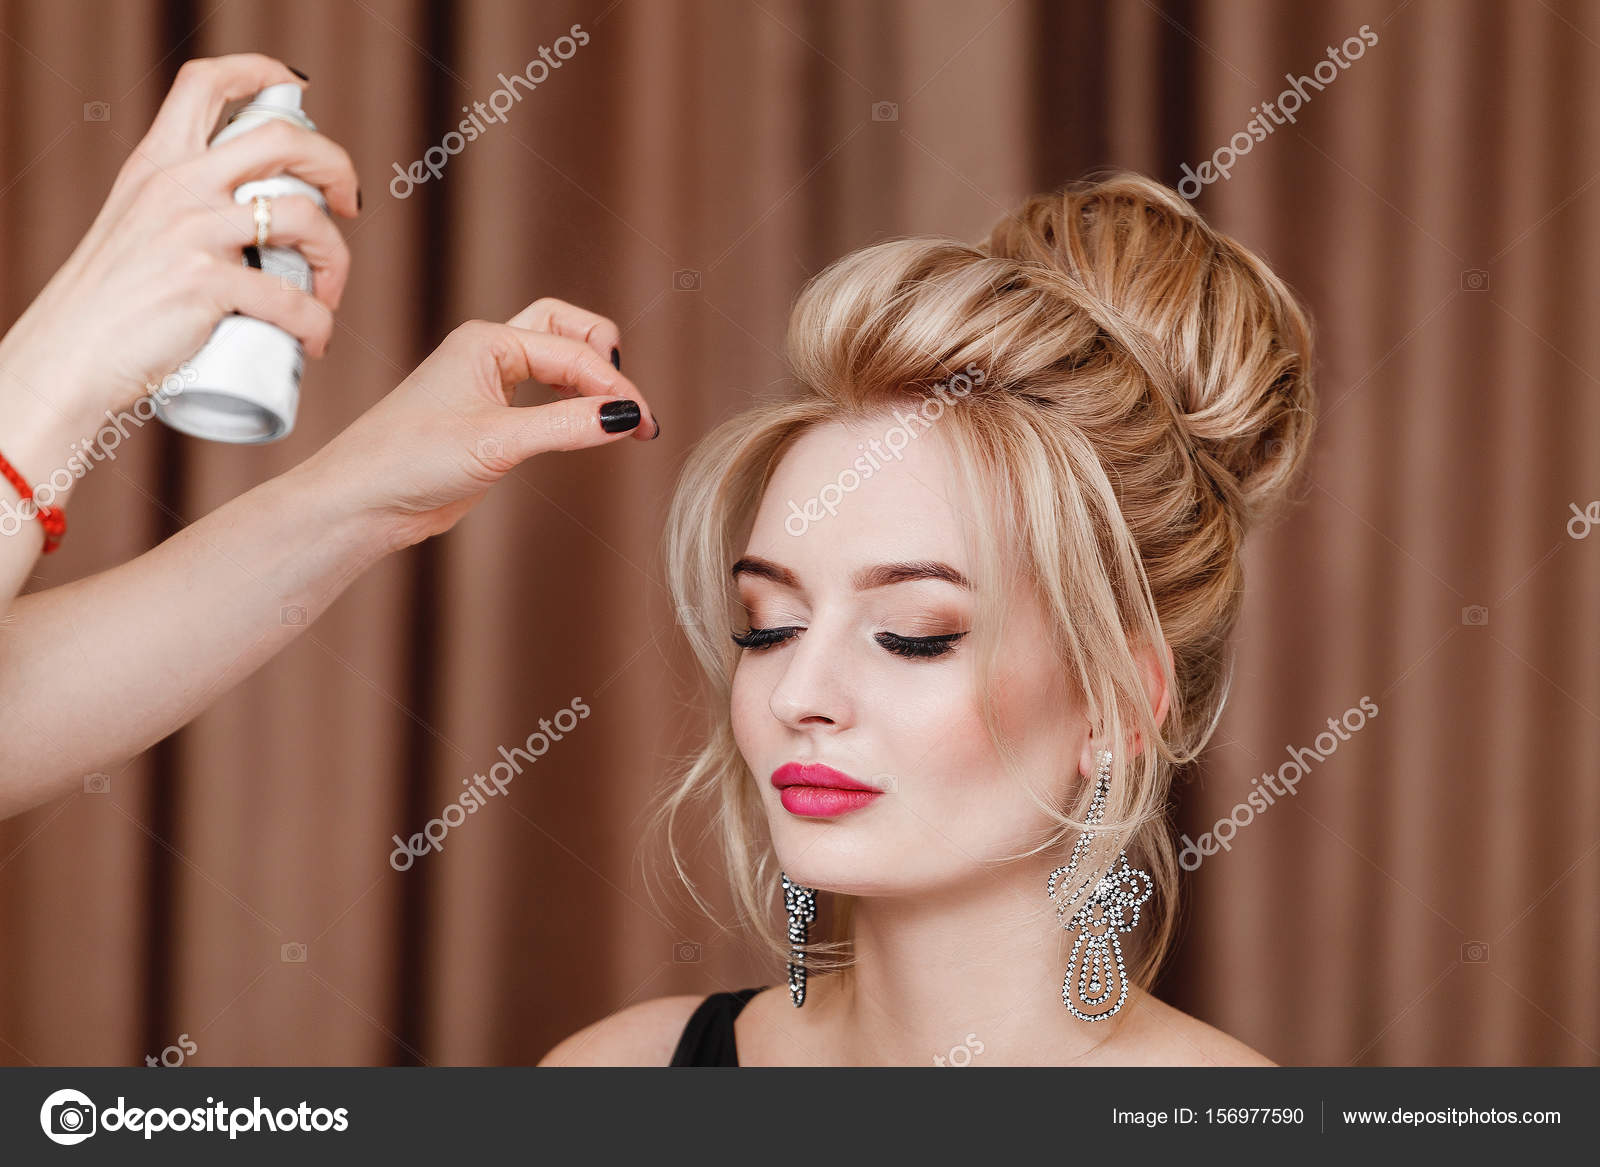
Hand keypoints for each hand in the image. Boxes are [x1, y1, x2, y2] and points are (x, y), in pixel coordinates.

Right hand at [0, 53, 357, 433]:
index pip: (206, 83)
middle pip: (282, 140)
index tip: (296, 90)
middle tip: (350, 204)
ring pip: (302, 217)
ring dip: (336, 258)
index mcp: (157, 162)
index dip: (259, 72)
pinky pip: (291, 298)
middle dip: (336, 165)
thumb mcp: (136, 223)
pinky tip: (313, 340)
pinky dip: (317, 323)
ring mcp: (192, 233)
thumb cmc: (111, 300)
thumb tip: (251, 211)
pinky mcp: (205, 285)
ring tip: (328, 295)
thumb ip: (182, 204)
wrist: (70, 354)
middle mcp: (176, 185)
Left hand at [297, 298, 657, 550]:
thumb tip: (626, 417)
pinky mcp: (490, 419)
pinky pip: (546, 398)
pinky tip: (590, 430)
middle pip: (570, 333)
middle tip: (636, 410)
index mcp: (488, 342)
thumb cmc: (408, 460)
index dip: (613, 385)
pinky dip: (575, 407)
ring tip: (625, 421)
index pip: (573, 351)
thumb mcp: (497, 442)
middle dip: (607, 364)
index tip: (643, 422)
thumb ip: (566, 426)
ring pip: (558, 362)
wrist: (362, 502)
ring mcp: (489, 384)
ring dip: (593, 383)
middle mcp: (490, 353)